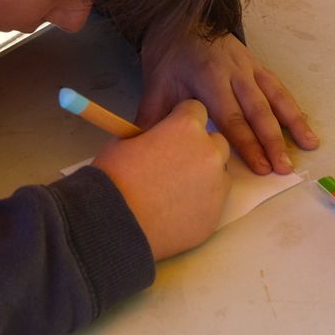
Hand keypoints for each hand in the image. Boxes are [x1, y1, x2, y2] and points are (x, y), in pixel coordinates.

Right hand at [93, 100, 230, 260]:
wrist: (115, 224)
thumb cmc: (114, 177)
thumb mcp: (126, 141)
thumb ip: (152, 134)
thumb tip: (156, 137)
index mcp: (186, 127)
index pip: (196, 110)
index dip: (180, 119)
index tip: (170, 132)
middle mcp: (209, 152)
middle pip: (216, 141)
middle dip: (199, 147)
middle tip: (175, 163)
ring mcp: (217, 185)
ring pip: (220, 172)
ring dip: (205, 175)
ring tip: (177, 189)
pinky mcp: (216, 214)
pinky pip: (214, 201)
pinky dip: (202, 201)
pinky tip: (178, 210)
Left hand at [138, 27, 318, 175]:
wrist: (181, 14)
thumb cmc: (168, 52)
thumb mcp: (155, 82)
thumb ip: (154, 116)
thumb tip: (145, 149)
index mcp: (209, 77)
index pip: (232, 117)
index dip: (247, 144)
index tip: (261, 167)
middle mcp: (235, 72)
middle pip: (258, 111)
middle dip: (273, 141)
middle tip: (285, 168)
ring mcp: (249, 67)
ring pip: (276, 97)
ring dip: (293, 123)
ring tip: (310, 145)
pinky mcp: (257, 63)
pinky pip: (278, 87)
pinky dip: (292, 106)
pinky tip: (304, 124)